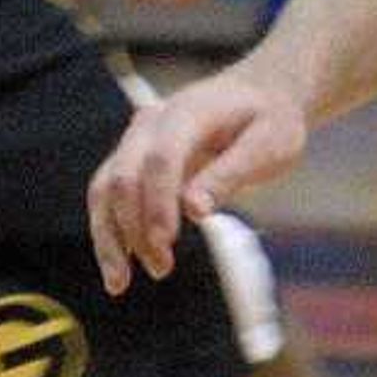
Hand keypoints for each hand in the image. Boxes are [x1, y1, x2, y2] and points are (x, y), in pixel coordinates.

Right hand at [86, 70, 307, 294]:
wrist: (260, 93)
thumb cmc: (270, 121)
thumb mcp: (269, 144)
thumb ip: (232, 173)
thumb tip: (195, 210)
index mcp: (188, 112)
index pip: (161, 158)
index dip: (159, 203)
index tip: (166, 245)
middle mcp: (152, 122)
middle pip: (124, 175)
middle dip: (134, 227)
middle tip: (161, 269)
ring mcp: (137, 139)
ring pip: (105, 187)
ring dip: (109, 236)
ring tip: (120, 283)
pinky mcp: (134, 159)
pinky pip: (108, 195)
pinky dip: (108, 230)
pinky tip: (118, 267)